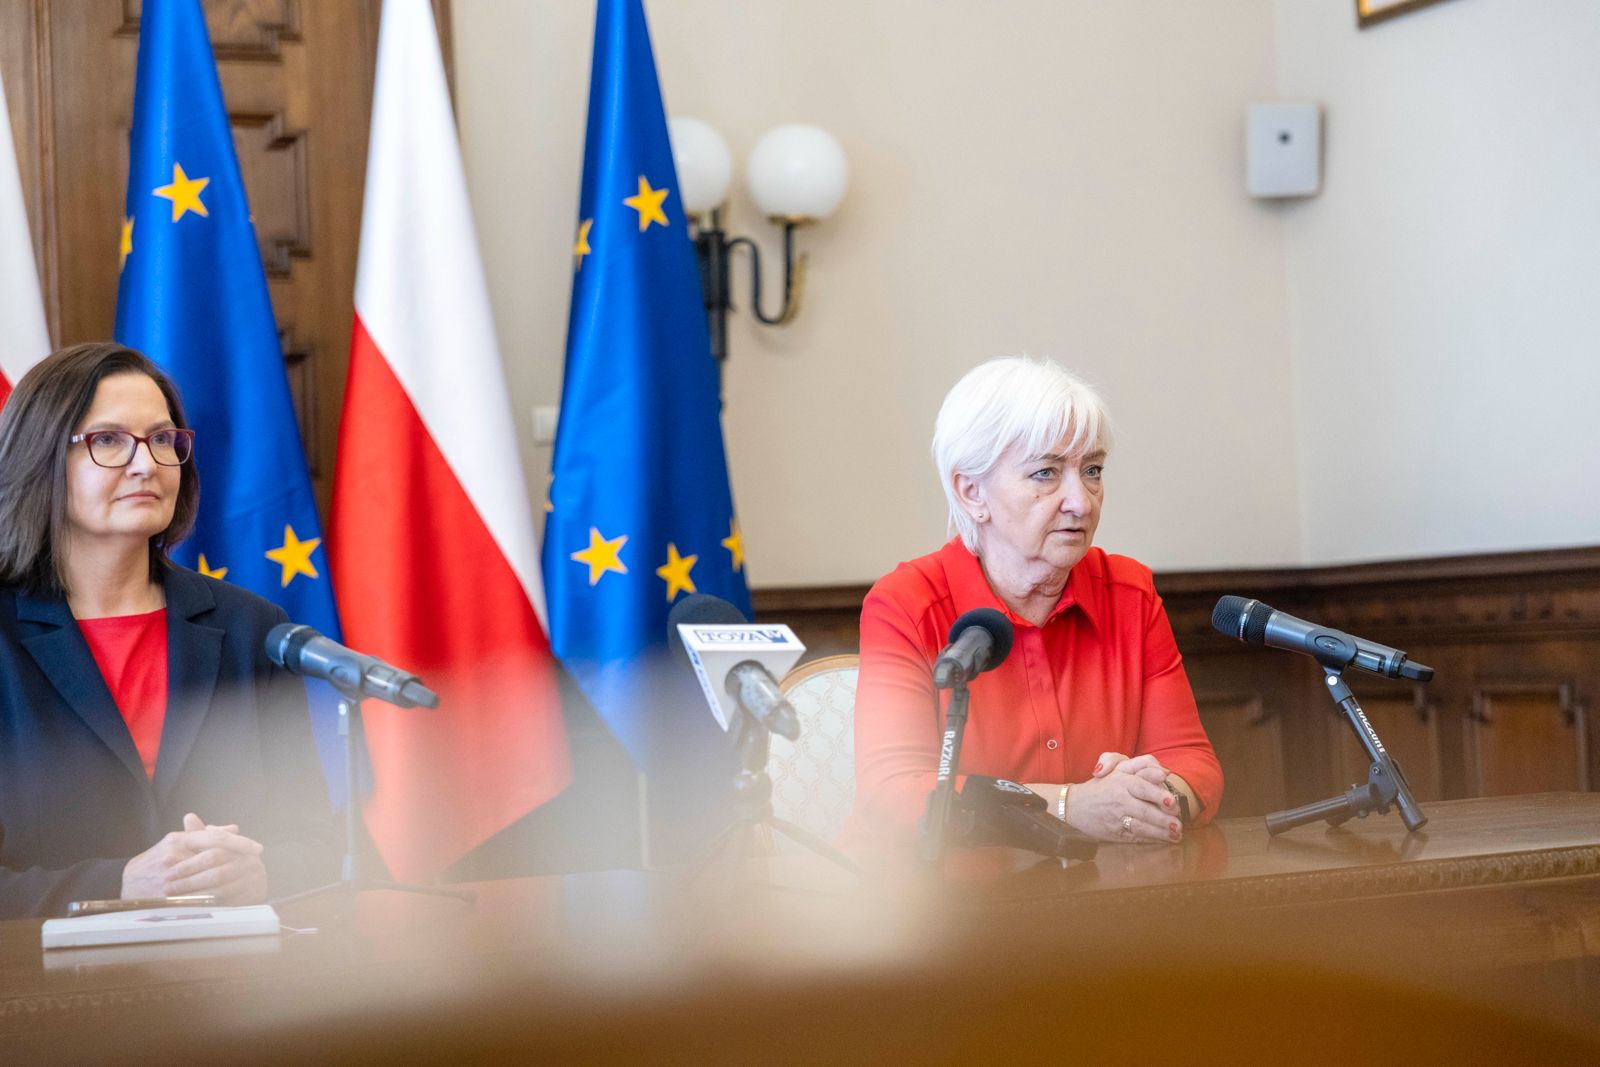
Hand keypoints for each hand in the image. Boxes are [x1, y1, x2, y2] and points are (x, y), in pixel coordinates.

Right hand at [120, 813, 268, 904]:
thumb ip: (205, 834)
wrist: (126, 881)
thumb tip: (234, 828)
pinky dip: (219, 895)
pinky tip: (233, 895)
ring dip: (233, 880)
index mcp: (178, 839)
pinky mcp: (167, 897)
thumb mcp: (178, 841)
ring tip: (249, 879)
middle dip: (240, 861)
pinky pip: (199, 897)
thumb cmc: (157, 859)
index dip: (239, 843)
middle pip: (215, 857)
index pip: (214, 838)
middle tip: (257, 865)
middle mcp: (174, 856)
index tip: (257, 848)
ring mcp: (170, 877)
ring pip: (210, 878)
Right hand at [1065, 752, 1183, 843]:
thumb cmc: (1103, 785)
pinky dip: (1151, 839)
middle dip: (1162, 818)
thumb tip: (1165, 771)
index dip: (1157, 793)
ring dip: (1160, 832)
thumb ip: (1142, 765)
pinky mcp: (1116, 832)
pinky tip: (1165, 840)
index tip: (1171, 801)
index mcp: (1121, 780)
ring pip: (1141, 826)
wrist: (1074, 805)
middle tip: (1178, 823)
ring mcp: (1117, 817)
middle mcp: (1119, 799)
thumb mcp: (1118, 767)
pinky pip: (1136, 837)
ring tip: (1176, 834)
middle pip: (1144, 809)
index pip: (1141, 786)